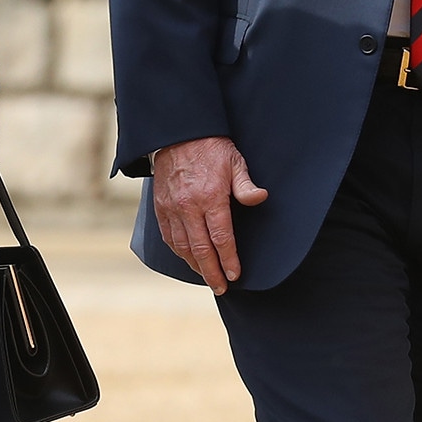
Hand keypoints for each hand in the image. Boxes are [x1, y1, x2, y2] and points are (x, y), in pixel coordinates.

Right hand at [152, 136, 267, 294]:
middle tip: (221, 288)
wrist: (178, 134)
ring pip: (182, 247)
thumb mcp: (235, 162)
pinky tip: (188, 259)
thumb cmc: (211, 148)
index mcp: (210, 198)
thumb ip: (246, 185)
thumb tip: (261, 198)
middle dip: (212, 273)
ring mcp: (172, 209)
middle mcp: (188, 207)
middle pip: (201, 250)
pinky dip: (179, 252)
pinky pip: (168, 237)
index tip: (235, 274)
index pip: (221, 238)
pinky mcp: (160, 207)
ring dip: (195, 266)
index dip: (229, 260)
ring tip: (207, 277)